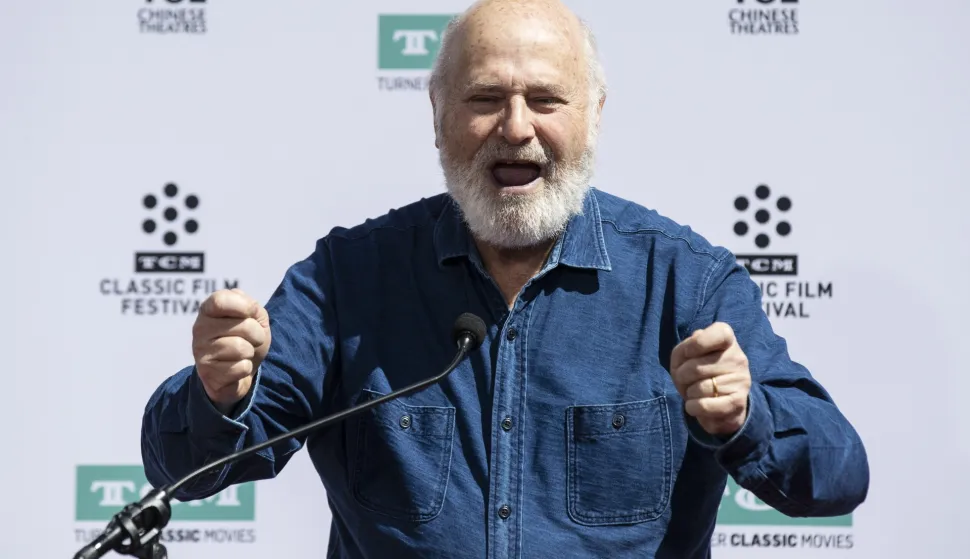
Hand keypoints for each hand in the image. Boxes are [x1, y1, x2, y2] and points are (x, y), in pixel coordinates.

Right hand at [192, 289, 271, 413]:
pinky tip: (235, 367)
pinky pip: (241, 368)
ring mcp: (200, 351)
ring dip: (250, 352)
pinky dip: (246, 368)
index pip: (221, 301)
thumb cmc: (247, 338)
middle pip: (244, 326)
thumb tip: (249, 308)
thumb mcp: (255, 317)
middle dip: (258, 335)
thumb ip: (252, 307)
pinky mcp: (207, 372)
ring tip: (242, 353)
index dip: (245, 306)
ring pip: (242, 348)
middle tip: (251, 340)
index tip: (251, 313)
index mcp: (208, 309)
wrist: (239, 372)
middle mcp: (199, 328)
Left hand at [669, 322, 750, 436]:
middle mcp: (738, 358)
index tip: (688, 352)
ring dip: (688, 393)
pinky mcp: (738, 402)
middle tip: (685, 380)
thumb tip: (691, 348)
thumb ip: (683, 349)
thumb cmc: (698, 373)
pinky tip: (695, 405)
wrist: (720, 403)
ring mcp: (740, 380)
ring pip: (699, 388)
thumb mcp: (686, 356)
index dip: (697, 343)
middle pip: (696, 367)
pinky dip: (692, 407)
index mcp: (727, 340)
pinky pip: (704, 406)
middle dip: (681, 376)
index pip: (719, 333)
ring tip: (695, 392)